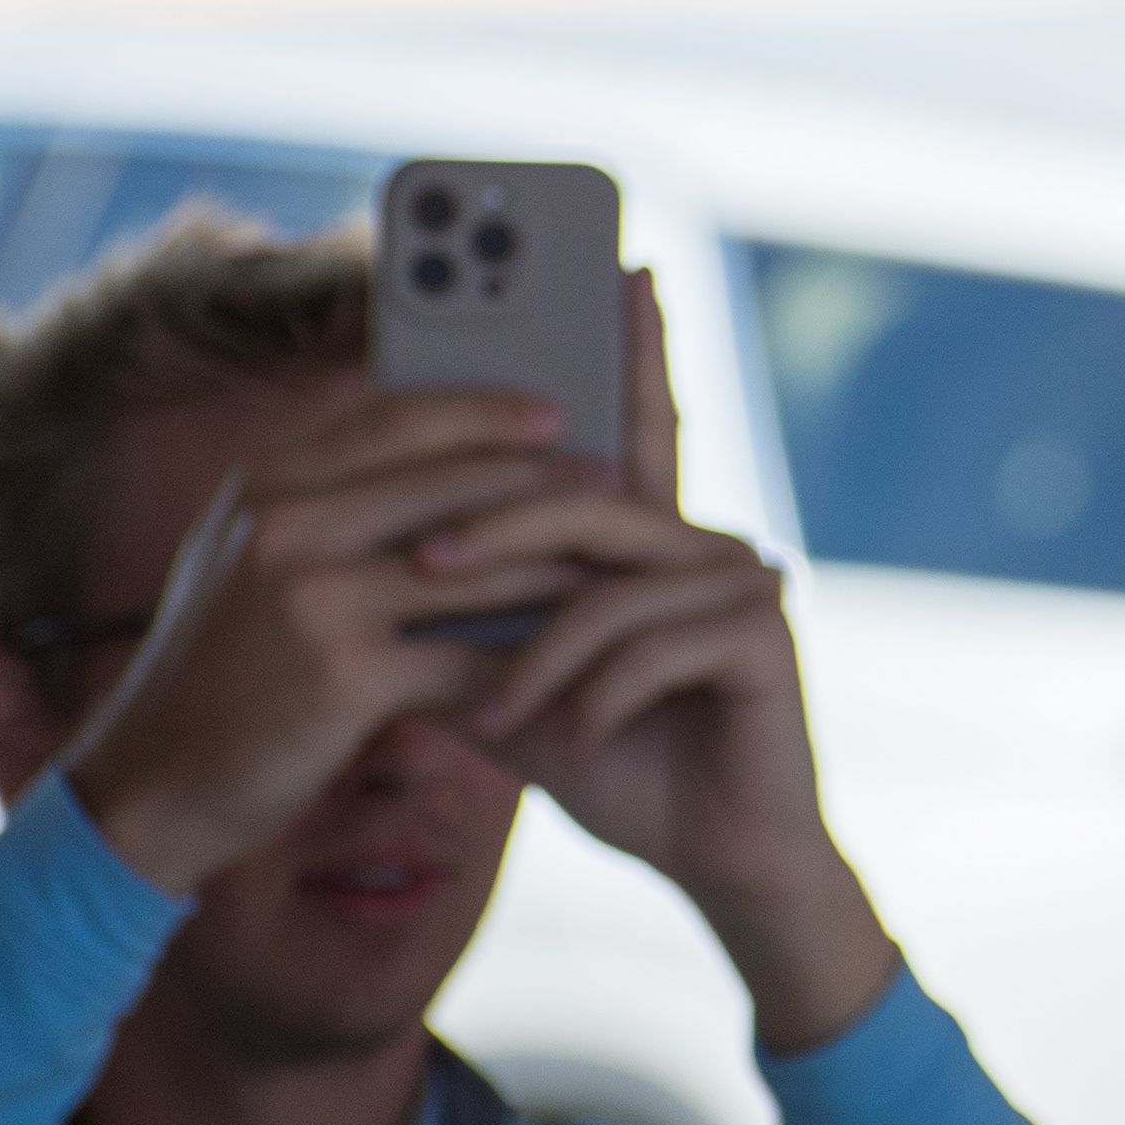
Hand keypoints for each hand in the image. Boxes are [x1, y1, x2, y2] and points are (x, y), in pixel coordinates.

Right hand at [62, 388, 593, 894]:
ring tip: (615, 567)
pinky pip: (467, 654)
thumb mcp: (248, 568)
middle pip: (448, 481)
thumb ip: (325, 510)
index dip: (482, 409)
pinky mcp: (342, 675)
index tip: (553, 410)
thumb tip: (436, 468)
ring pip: (473, 566)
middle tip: (619, 481)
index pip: (393, 418)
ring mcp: (310, 598)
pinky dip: (526, 659)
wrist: (147, 788)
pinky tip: (572, 664)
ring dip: (554, 567)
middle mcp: (283, 526)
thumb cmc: (220, 677)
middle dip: (544, 481)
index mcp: (265, 486)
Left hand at [414, 272, 898, 1050]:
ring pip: (607, 582)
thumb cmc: (618, 767)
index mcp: (654, 540)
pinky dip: (591, 694)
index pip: (639, 421)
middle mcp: (706, 543)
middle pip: (589, 497)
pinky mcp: (765, 638)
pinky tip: (568, 737)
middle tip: (422, 558)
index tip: (624, 263)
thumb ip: (462, 624)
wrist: (714, 860)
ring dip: (535, 655)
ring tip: (494, 714)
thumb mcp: (515, 686)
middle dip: (497, 525)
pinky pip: (651, 641)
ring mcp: (745, 584)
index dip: (636, 341)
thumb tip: (359, 568)